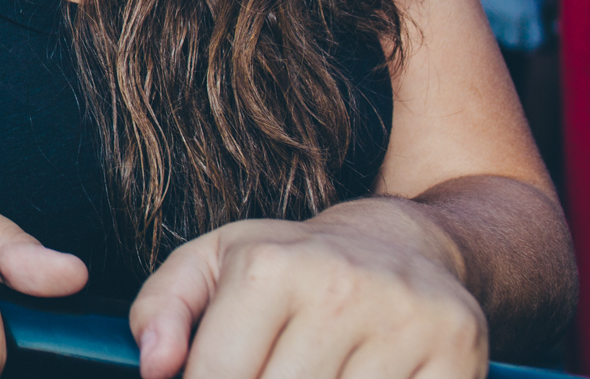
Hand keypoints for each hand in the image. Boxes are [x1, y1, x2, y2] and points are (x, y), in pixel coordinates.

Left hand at [128, 206, 484, 378]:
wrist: (401, 247)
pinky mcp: (458, 357)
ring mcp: (406, 325)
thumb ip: (163, 308)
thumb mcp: (214, 263)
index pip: (219, 377)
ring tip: (312, 378)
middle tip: (270, 377)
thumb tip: (153, 367)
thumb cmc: (291, 266)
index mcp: (270, 266)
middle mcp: (340, 289)